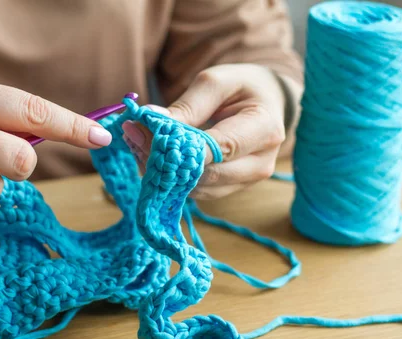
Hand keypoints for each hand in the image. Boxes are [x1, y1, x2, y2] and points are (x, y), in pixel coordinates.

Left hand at [122, 64, 288, 199]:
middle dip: (164, 159)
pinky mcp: (231, 189)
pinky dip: (172, 177)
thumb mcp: (217, 83)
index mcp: (263, 129)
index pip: (218, 149)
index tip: (141, 132)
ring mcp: (246, 181)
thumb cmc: (243, 88)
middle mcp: (259, 162)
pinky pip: (197, 191)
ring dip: (164, 171)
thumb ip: (187, 105)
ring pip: (197, 189)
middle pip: (205, 175)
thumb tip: (151, 120)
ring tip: (139, 144)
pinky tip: (154, 157)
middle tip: (133, 136)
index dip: (178, 147)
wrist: (268, 104)